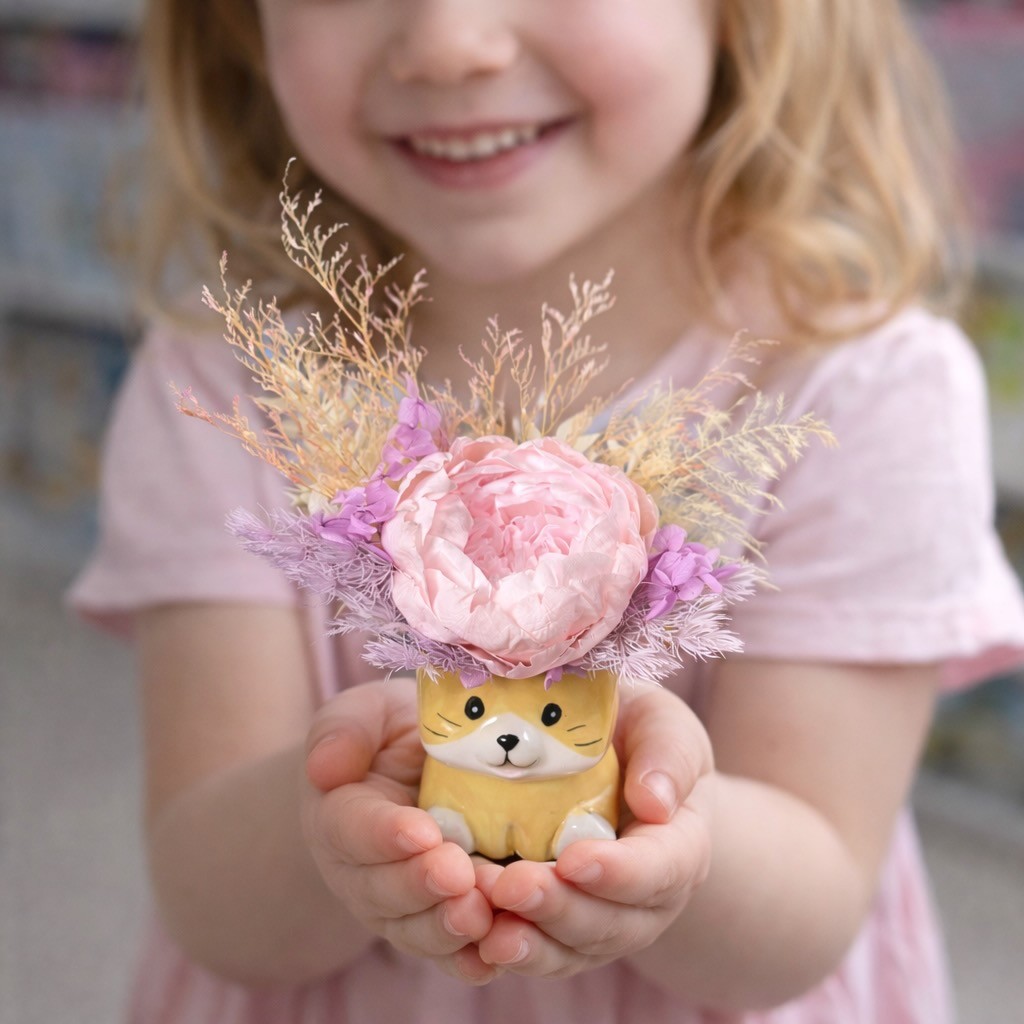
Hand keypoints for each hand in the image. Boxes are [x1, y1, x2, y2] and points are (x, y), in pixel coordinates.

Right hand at [302, 678, 497, 982]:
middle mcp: (363, 871)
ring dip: (447, 925)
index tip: (420, 832)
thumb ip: (346, 730)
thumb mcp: (369, 714)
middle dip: (420, 885)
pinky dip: (471, 958)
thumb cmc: (394, 735)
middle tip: (456, 874)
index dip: (385, 835)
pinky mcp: (440, 921)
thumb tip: (325, 767)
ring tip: (481, 912)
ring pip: (416, 928)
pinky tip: (498, 951)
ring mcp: (401, 904)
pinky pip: (451, 952)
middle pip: (383, 890)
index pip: (354, 828)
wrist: (418, 771)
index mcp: (340, 814)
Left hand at [474, 681, 713, 978]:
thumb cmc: (640, 736)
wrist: (615, 764)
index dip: (619, 872)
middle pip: (610, 923)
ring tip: (487, 924)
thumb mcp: (663, 726)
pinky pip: (538, 954)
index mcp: (679, 847)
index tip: (574, 860)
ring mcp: (603, 923)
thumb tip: (654, 802)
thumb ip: (668, 755)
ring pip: (571, 950)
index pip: (659, 870)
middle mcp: (647, 900)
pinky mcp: (561, 933)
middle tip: (512, 886)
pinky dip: (506, 952)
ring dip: (529, 941)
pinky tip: (476, 942)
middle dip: (559, 909)